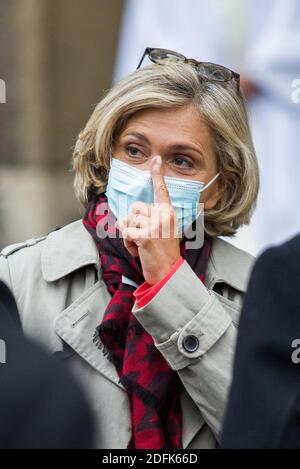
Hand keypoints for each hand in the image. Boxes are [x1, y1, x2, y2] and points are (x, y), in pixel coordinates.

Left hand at [116, 155, 180, 285]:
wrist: (168, 274)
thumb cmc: (163, 254)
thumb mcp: (163, 233)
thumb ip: (153, 220)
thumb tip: (131, 216)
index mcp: (169, 214)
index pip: (162, 191)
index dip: (157, 175)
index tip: (155, 160)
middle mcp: (164, 216)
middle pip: (135, 208)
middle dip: (133, 223)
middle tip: (144, 238)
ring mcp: (156, 225)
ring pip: (128, 219)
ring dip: (129, 235)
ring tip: (141, 245)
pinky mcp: (146, 236)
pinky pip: (125, 232)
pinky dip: (127, 243)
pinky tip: (139, 251)